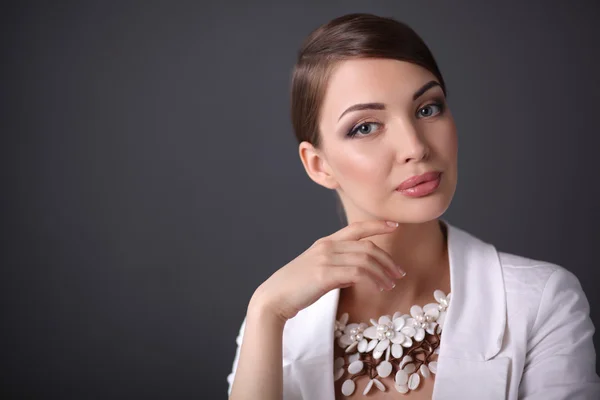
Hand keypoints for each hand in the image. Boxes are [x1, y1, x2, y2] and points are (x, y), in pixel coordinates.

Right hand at [249, 220, 406, 321]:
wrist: (274, 298)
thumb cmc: (296, 287)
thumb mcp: (318, 271)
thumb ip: (338, 267)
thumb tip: (358, 273)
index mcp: (325, 243)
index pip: (356, 228)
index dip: (377, 225)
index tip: (395, 225)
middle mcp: (327, 247)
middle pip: (367, 246)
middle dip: (387, 259)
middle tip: (399, 273)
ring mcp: (325, 259)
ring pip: (365, 259)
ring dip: (383, 272)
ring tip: (391, 284)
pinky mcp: (324, 274)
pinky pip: (357, 273)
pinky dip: (373, 280)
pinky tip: (378, 288)